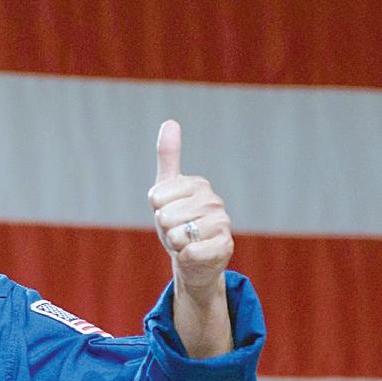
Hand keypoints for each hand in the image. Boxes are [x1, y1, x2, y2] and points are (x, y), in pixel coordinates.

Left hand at [147, 120, 232, 292]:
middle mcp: (213, 201)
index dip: (157, 210)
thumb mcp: (166, 190)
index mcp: (198, 184)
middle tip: (178, 231)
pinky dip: (185, 257)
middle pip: (165, 217)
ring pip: (177, 235)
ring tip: (187, 242)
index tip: (169, 212)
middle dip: (165, 229)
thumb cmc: (177, 223)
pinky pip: (189, 252)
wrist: (193, 259)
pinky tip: (195, 254)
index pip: (156, 197)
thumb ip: (169, 157)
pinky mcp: (225, 246)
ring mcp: (223, 223)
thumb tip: (171, 121)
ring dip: (176, 244)